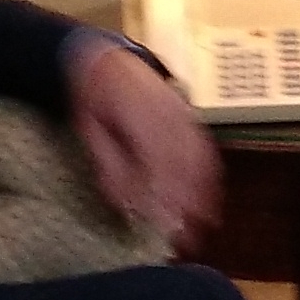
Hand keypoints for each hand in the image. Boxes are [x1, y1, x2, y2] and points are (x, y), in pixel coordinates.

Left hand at [74, 41, 221, 253]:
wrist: (106, 59)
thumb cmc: (92, 99)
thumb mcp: (90, 133)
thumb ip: (109, 168)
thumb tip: (126, 205)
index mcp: (139, 119)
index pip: (158, 168)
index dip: (165, 202)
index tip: (168, 229)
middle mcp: (167, 116)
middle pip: (184, 168)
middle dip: (188, 207)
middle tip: (188, 240)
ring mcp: (182, 114)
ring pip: (200, 160)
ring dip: (204, 195)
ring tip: (204, 225)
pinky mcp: (188, 115)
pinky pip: (205, 147)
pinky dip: (210, 174)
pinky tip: (209, 194)